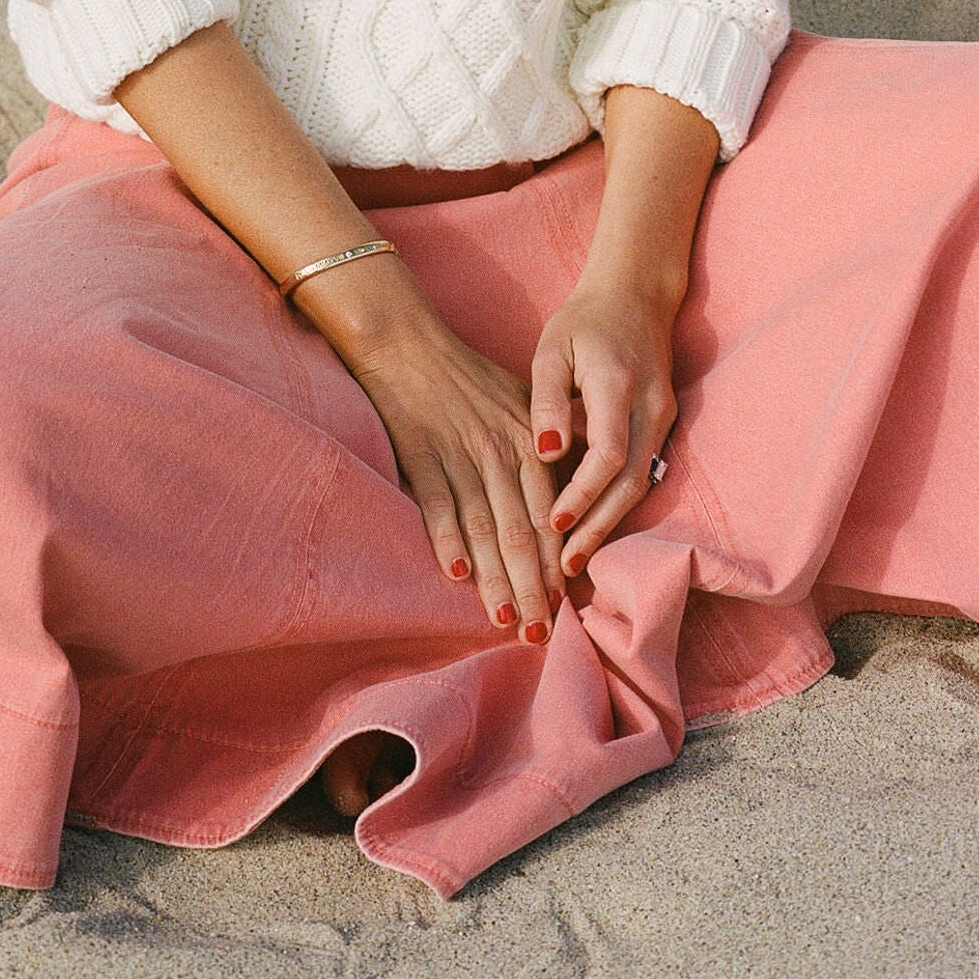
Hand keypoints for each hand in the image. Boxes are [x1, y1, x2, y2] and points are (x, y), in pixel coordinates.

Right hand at [323, 291, 566, 640]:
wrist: (408, 343)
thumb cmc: (468, 376)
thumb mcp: (520, 401)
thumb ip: (544, 446)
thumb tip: (571, 492)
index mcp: (527, 441)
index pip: (550, 513)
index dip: (557, 563)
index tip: (565, 606)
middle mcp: (498, 453)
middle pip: (521, 531)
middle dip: (533, 587)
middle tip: (541, 634)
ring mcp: (459, 455)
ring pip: (483, 528)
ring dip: (495, 578)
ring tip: (506, 621)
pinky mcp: (420, 455)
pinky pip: (438, 504)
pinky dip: (447, 539)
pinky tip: (456, 575)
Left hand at [528, 282, 679, 577]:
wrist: (635, 296)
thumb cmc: (583, 323)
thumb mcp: (552, 350)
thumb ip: (547, 401)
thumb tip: (543, 454)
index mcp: (619, 385)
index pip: (607, 454)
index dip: (581, 493)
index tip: (551, 523)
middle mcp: (650, 407)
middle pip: (630, 482)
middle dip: (597, 526)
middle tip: (565, 565)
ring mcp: (663, 418)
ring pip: (641, 483)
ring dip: (609, 522)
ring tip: (575, 557)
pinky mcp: (662, 426)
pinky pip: (643, 472)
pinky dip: (618, 502)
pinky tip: (592, 525)